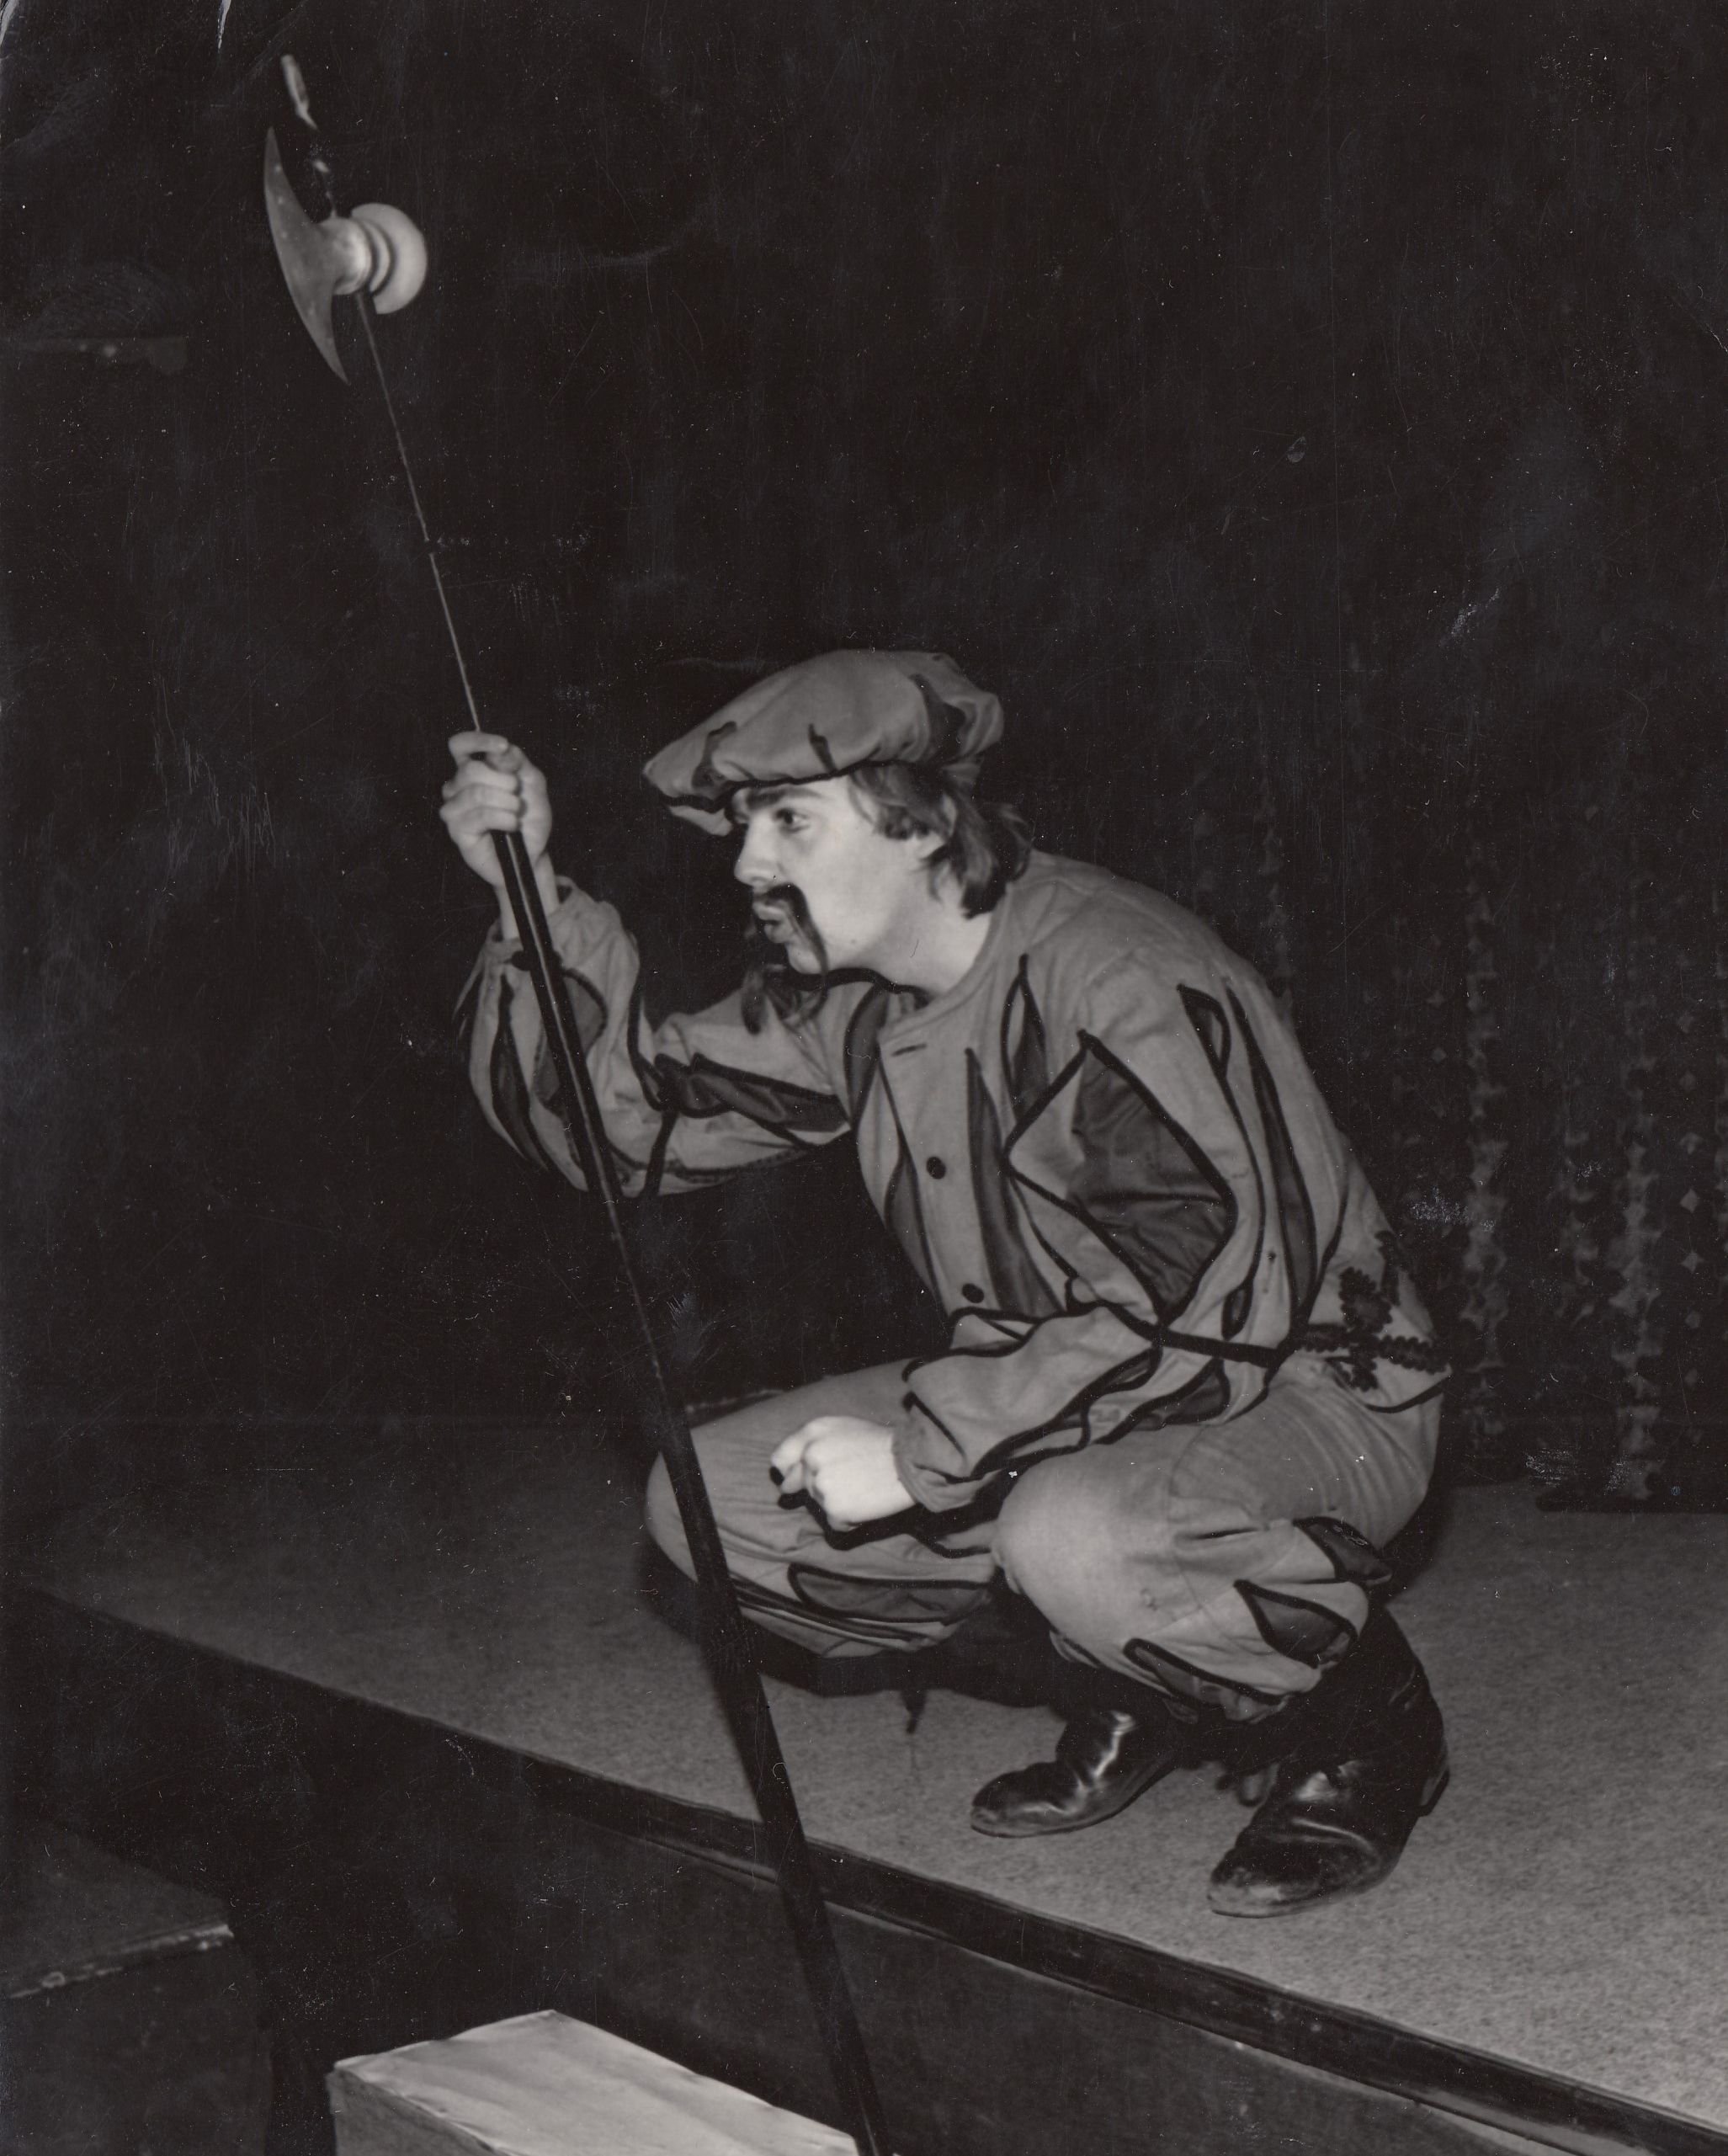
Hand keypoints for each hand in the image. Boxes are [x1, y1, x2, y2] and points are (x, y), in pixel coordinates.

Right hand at [440, 733, 554, 901]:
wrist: (532, 853)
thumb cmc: (529, 818)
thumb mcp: (532, 784)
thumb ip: (519, 763)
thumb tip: (504, 751)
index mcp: (472, 770)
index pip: (460, 746)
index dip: (479, 741)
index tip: (503, 747)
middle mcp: (457, 787)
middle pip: (470, 769)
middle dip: (503, 780)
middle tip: (517, 793)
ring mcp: (454, 809)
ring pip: (475, 792)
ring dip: (506, 801)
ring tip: (517, 812)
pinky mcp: (458, 831)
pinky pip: (479, 816)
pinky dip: (503, 818)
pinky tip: (512, 824)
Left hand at [770, 1416, 914, 1529]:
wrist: (909, 1462)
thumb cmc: (882, 1444)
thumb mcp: (843, 1428)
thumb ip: (814, 1443)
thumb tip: (789, 1472)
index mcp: (812, 1433)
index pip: (780, 1460)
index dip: (788, 1472)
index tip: (794, 1479)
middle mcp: (810, 1457)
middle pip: (795, 1484)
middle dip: (814, 1487)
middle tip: (842, 1485)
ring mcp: (819, 1484)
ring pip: (817, 1503)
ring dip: (836, 1502)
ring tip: (862, 1488)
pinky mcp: (833, 1509)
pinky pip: (834, 1523)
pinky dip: (849, 1519)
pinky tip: (867, 1503)